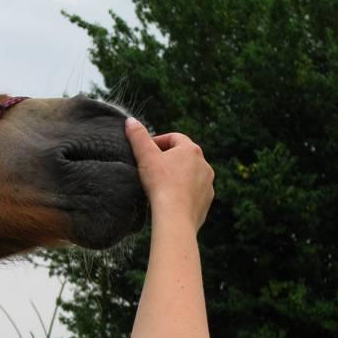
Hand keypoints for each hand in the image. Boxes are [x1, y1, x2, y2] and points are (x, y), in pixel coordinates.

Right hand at [125, 117, 214, 232]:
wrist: (175, 217)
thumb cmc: (160, 185)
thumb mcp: (145, 157)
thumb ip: (137, 137)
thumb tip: (130, 120)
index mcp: (191, 150)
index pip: (174, 138)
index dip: (158, 142)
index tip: (146, 151)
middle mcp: (204, 164)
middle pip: (184, 156)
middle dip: (169, 160)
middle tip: (152, 168)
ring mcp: (207, 184)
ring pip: (191, 175)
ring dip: (178, 177)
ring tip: (161, 186)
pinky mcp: (206, 201)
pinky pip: (194, 193)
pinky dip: (184, 194)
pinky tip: (171, 201)